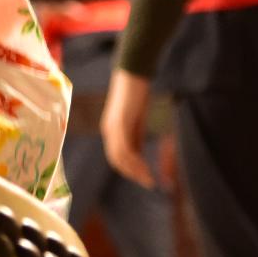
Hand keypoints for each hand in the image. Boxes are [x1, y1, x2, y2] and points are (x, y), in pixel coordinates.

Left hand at [100, 68, 156, 187]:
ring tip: (149, 179)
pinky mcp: (119, 122)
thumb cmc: (137, 94)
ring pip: (120, 157)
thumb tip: (138, 154)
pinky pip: (125, 147)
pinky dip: (134, 160)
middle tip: (148, 182)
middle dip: (132, 174)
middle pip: (116, 160)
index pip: (116, 157)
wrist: (133, 74)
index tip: (144, 178)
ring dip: (135, 170)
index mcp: (111, 130)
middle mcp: (108, 130)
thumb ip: (135, 135)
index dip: (129, 170)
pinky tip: (145, 166)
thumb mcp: (137, 120)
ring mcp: (112, 127)